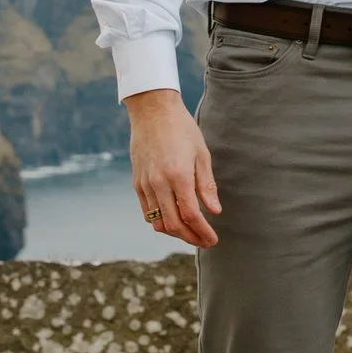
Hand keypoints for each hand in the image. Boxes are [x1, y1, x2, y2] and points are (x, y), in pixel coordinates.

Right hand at [127, 90, 221, 248]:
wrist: (152, 111)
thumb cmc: (182, 129)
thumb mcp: (201, 154)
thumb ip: (206, 185)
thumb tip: (214, 211)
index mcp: (178, 176)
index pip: (191, 215)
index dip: (203, 232)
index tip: (213, 240)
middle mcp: (159, 183)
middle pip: (173, 225)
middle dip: (190, 238)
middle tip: (204, 241)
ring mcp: (145, 184)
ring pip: (158, 222)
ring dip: (175, 233)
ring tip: (191, 233)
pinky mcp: (137, 182)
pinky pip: (147, 212)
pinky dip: (160, 221)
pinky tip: (173, 219)